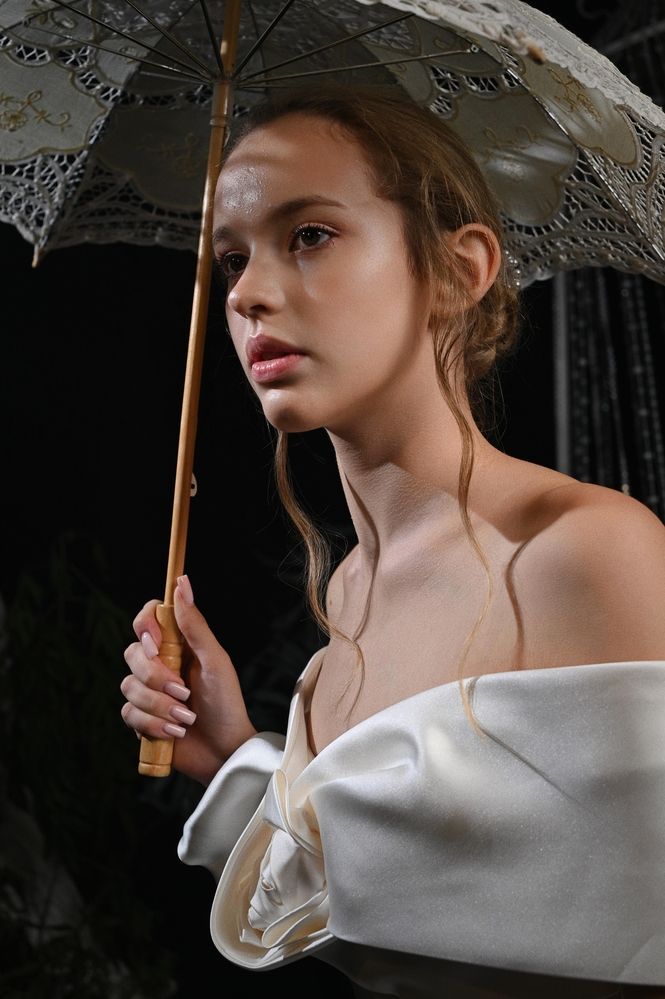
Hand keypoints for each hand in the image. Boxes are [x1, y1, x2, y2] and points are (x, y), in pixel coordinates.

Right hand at [121, 575, 256, 784]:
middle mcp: (159, 664)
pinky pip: (129, 713)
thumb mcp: (215, 661)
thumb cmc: (226, 703)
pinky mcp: (141, 718)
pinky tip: (175, 732)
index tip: (156, 642)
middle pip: (133, 653)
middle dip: (157, 677)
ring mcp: (148, 691)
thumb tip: (182, 584)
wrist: (224, 751)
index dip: (145, 626)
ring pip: (129, 686)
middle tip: (184, 691)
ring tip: (185, 718)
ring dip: (160, 705)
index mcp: (178, 645)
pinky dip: (153, 723)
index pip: (148, 620)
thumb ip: (195, 625)